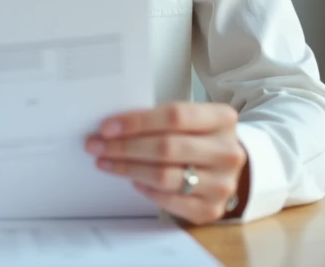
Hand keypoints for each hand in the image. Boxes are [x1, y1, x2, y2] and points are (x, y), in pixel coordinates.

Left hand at [85, 101, 246, 225]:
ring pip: (164, 176)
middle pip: (166, 147)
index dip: (137, 121)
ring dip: (128, 168)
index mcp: (223, 119)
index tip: (107, 127)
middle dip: (125, 146)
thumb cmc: (200, 137)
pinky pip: (169, 200)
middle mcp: (227, 152)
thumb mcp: (191, 120)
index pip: (175, 116)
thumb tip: (113, 126)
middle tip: (96, 145)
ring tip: (105, 162)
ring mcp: (222, 183)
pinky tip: (133, 180)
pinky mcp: (211, 209)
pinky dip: (146, 190)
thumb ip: (161, 119)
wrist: (227, 167)